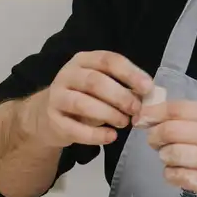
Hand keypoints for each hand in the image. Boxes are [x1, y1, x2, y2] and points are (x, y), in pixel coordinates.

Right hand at [25, 51, 155, 148]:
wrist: (48, 115)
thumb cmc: (84, 97)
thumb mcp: (102, 86)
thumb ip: (123, 88)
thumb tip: (149, 97)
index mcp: (83, 60)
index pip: (108, 60)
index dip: (130, 73)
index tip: (147, 88)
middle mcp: (67, 74)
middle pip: (95, 81)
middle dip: (120, 96)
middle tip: (136, 110)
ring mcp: (56, 97)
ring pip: (82, 103)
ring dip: (108, 114)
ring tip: (124, 123)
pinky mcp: (52, 119)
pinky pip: (73, 128)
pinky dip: (95, 135)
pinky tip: (111, 137)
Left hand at [138, 99, 196, 196]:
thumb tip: (162, 116)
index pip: (179, 109)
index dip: (153, 113)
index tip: (141, 118)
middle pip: (171, 131)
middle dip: (154, 136)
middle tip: (154, 141)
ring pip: (174, 155)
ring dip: (164, 157)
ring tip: (169, 157)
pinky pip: (182, 178)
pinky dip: (172, 175)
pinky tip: (176, 173)